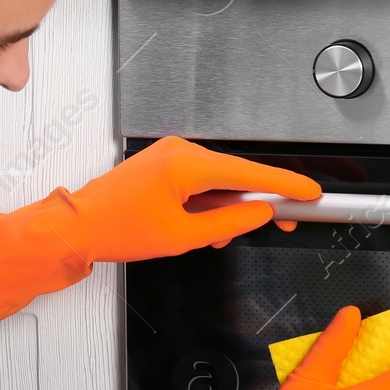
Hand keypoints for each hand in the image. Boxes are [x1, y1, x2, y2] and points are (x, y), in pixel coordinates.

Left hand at [62, 136, 319, 260]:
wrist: (78, 226)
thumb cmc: (116, 229)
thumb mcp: (183, 237)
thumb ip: (228, 224)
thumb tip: (258, 214)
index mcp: (185, 164)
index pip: (249, 172)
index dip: (286, 184)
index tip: (310, 192)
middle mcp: (179, 151)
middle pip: (238, 174)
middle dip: (260, 201)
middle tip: (285, 221)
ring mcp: (171, 154)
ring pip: (220, 180)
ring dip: (229, 207)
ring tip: (218, 238)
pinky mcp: (164, 163)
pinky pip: (201, 179)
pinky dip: (210, 202)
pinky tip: (205, 226)